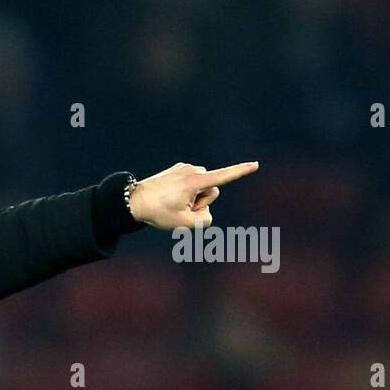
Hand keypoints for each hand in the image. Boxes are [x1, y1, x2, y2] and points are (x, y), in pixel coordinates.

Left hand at [128, 161, 258, 229]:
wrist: (133, 201)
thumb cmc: (158, 213)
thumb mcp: (184, 224)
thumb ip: (205, 220)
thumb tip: (206, 211)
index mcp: (195, 182)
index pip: (223, 177)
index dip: (241, 172)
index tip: (255, 164)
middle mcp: (192, 171)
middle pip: (211, 191)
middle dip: (201, 203)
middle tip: (179, 209)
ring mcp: (184, 169)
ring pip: (201, 188)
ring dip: (192, 199)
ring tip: (172, 203)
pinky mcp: (178, 170)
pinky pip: (191, 185)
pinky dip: (185, 193)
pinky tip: (169, 197)